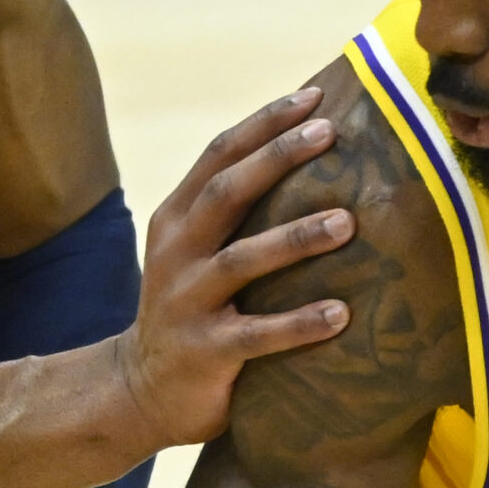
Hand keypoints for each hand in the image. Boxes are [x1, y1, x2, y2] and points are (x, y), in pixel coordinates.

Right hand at [119, 85, 354, 449]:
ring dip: (295, 237)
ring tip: (347, 222)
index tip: (314, 97)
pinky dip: (299, 322)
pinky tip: (341, 313)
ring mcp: (186, 301)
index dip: (265, 122)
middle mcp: (177, 252)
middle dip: (278, 157)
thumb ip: (238, 213)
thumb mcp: (199, 251)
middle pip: (226, 192)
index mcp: (178, 218)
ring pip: (242, 259)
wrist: (141, 390)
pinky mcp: (204, 350)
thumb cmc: (194, 307)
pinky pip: (257, 334)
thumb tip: (315, 158)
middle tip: (329, 133)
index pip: (220, 154)